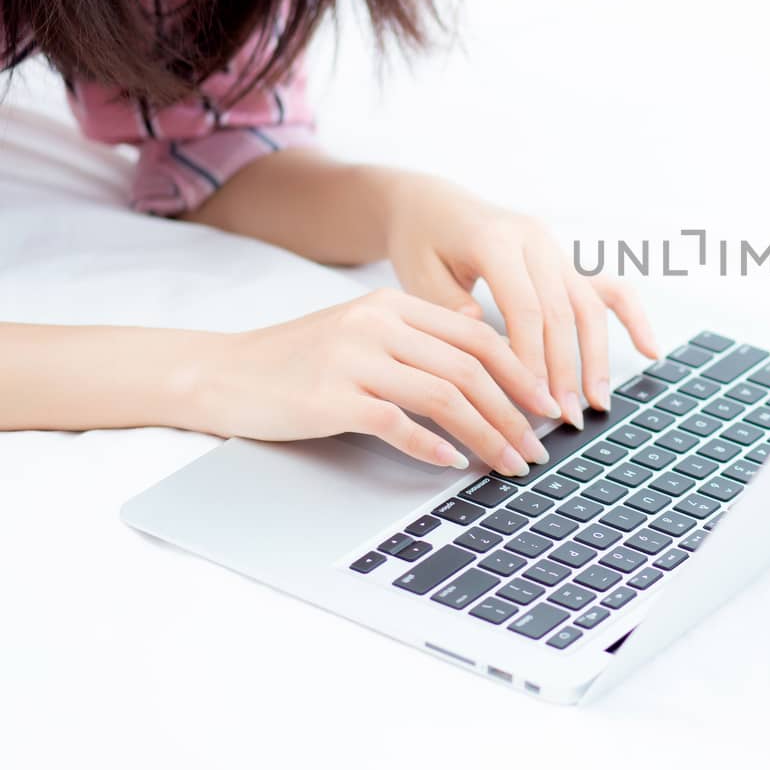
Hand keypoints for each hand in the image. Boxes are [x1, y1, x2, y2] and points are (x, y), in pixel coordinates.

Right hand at [195, 289, 555, 475]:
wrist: (221, 373)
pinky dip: (432, 447)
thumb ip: (418, 342)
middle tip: (538, 448)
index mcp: (393, 304)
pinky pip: (398, 423)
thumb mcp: (363, 333)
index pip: (478, 336)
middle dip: (514, 413)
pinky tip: (453, 465)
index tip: (547, 405)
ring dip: (487, 436)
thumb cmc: (298, 361)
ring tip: (509, 464)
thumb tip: (485, 370)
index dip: (521, 372)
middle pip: (470, 368)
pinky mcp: (330, 397)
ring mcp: (353, 358)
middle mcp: (377, 323)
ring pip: (445, 397)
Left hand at [380, 174, 660, 425]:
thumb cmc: (421, 239)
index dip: (533, 358)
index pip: (526, 308)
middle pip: (562, 311)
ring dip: (596, 357)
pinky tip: (650, 350)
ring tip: (596, 402)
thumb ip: (451, 311)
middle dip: (566, 369)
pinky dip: (633, 318)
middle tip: (564, 416)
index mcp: (496, 239)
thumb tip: (491, 351)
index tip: (534, 401)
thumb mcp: (417, 274)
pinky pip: (609, 288)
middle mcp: (535, 240)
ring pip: (589, 305)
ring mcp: (556, 248)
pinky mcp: (568, 260)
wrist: (431, 203)